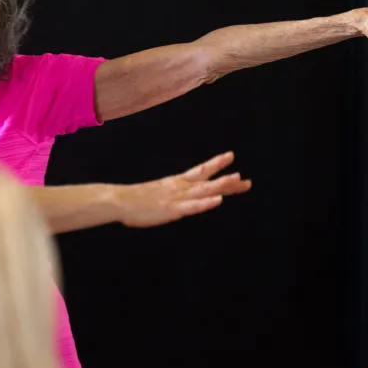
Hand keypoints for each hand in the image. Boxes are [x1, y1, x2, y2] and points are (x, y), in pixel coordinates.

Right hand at [114, 151, 250, 227]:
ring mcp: (177, 198)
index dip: (216, 164)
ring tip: (239, 180)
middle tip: (247, 181)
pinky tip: (218, 202)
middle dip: (228, 181)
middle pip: (209, 182)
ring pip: (204, 190)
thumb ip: (169, 194)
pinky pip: (192, 206)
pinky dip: (205, 203)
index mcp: (176, 182)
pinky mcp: (172, 209)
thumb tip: (176, 197)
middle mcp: (180, 187)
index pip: (200, 171)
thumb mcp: (156, 193)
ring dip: (222, 185)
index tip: (231, 157)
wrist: (120, 200)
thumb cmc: (135, 200)